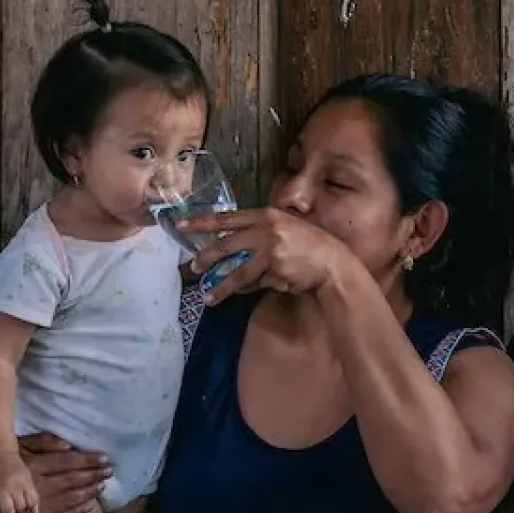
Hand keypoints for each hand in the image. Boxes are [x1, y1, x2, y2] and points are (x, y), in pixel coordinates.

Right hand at [0, 434, 109, 512]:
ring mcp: (35, 507)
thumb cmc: (6, 468)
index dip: (88, 460)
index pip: (66, 462)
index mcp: (33, 466)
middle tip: (110, 472)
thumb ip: (41, 442)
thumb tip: (67, 445)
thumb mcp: (19, 448)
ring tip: (103, 486)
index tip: (105, 458)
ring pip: (68, 499)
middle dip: (93, 476)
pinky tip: (90, 506)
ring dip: (88, 493)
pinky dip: (76, 512)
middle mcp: (36, 486)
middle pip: (71, 480)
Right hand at [0, 449, 40, 512]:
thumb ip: (31, 491)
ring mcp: (0, 489)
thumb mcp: (27, 476)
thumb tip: (34, 510)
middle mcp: (14, 487)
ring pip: (7, 508)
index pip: (33, 500)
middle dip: (21, 511)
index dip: (33, 509)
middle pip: (20, 506)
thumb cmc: (16, 466)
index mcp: (26, 482)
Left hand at [175, 208, 359, 304]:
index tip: (181, 225)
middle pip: (226, 246)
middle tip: (193, 267)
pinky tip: (263, 287)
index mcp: (266, 216)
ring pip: (237, 273)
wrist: (332, 263)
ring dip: (221, 288)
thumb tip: (229, 243)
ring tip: (209, 297)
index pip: (227, 218)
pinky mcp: (275, 274)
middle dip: (206, 258)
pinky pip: (256, 284)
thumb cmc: (309, 243)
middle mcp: (266, 232)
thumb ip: (260, 231)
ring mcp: (270, 253)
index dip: (202, 222)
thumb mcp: (285, 226)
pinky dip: (255, 288)